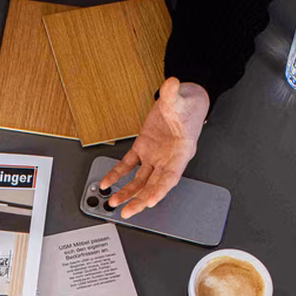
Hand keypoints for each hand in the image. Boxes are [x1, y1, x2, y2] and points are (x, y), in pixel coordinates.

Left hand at [101, 78, 209, 218]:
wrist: (184, 101)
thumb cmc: (188, 105)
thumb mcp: (182, 99)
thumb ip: (174, 94)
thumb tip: (172, 84)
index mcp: (181, 152)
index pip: (171, 176)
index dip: (161, 189)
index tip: (151, 200)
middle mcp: (167, 159)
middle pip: (154, 184)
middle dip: (141, 199)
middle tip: (129, 211)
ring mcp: (154, 156)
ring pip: (141, 180)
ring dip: (127, 192)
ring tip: (114, 203)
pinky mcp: (143, 149)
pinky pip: (129, 165)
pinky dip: (117, 174)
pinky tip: (107, 182)